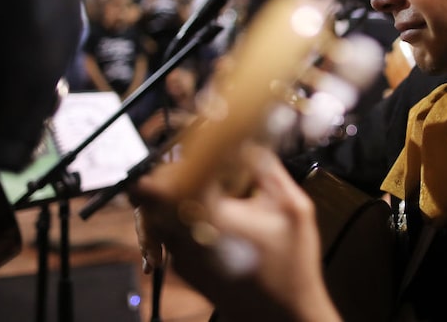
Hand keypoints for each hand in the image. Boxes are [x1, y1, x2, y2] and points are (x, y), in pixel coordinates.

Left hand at [129, 143, 340, 321]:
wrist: (284, 317)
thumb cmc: (292, 266)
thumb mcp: (293, 208)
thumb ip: (268, 169)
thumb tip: (248, 141)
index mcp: (207, 217)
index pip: (159, 181)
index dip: (169, 157)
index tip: (188, 141)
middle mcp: (184, 237)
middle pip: (153, 194)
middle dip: (173, 173)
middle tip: (197, 160)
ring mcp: (181, 256)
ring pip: (161, 213)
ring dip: (180, 195)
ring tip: (212, 185)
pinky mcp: (185, 269)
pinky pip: (173, 231)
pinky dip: (188, 216)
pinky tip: (220, 214)